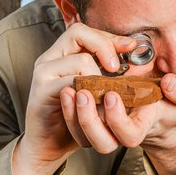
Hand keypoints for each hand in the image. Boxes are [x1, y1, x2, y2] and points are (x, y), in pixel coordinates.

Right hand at [12, 23, 136, 174]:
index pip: (82, 29)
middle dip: (106, 49)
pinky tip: (98, 105)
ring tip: (108, 95)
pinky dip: (91, 94)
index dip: (107, 36)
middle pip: (79, 34)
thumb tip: (134, 57)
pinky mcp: (41, 92)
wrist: (47, 145)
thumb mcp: (93, 90)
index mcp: (59, 54)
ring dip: (102, 78)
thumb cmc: (73, 117)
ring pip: (81, 61)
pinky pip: (72, 84)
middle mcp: (48, 59)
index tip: (130, 46)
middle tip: (119, 70)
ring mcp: (42, 73)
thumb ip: (105, 72)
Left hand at [62, 72, 175, 174]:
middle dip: (90, 120)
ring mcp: (108, 129)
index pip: (129, 135)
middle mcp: (123, 133)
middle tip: (83, 94)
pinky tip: (66, 89)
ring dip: (74, 115)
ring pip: (86, 136)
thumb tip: (169, 82)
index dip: (118, 120)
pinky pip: (77, 125)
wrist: (164, 113)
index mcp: (145, 127)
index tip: (112, 95)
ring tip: (70, 90)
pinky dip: (69, 110)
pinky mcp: (96, 121)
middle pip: (102, 142)